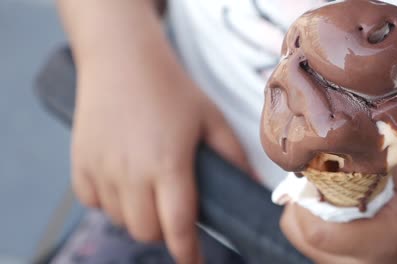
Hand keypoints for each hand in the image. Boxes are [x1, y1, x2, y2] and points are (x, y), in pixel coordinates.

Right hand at [71, 48, 250, 263]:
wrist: (121, 59)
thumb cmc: (170, 88)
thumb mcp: (210, 118)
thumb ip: (232, 156)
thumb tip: (253, 187)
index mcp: (168, 164)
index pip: (178, 226)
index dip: (187, 252)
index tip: (194, 262)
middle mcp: (131, 173)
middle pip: (146, 231)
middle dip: (164, 232)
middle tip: (173, 212)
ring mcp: (100, 169)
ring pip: (119, 220)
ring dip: (137, 216)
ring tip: (149, 190)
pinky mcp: (79, 164)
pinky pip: (93, 202)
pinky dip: (109, 202)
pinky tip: (122, 180)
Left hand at [281, 165, 396, 263]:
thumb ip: (358, 171)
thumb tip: (317, 156)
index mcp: (382, 241)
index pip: (317, 231)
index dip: (304, 202)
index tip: (310, 178)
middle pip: (304, 237)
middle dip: (301, 206)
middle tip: (314, 184)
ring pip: (304, 242)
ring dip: (305, 217)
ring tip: (325, 197)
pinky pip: (314, 247)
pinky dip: (314, 227)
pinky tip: (331, 213)